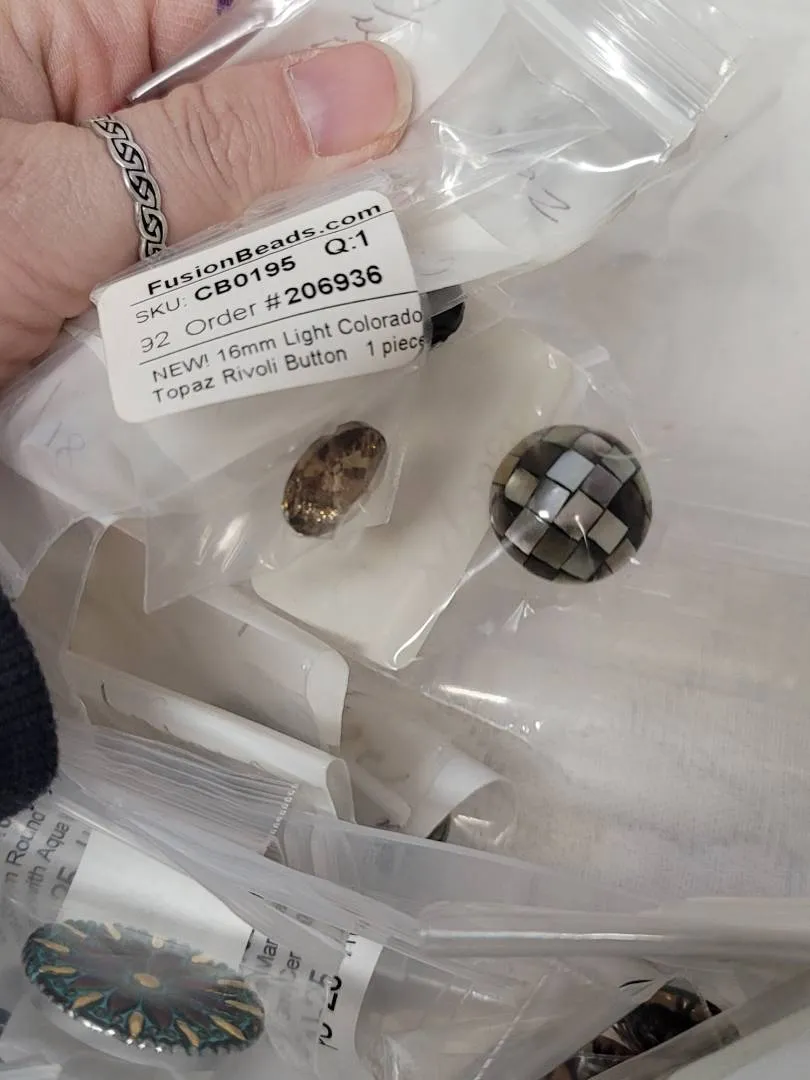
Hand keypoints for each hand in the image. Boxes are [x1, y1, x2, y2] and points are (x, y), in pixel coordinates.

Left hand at [0, 0, 411, 388]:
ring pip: (229, 191)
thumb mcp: (76, 195)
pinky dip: (248, 287)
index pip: (220, 8)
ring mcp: (105, 192)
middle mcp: (87, 100)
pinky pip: (203, 260)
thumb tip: (370, 90)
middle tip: (412, 195)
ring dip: (290, 233)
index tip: (404, 94)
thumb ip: (220, 144)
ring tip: (376, 261)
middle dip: (317, 152)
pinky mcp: (113, 269)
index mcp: (56, 28)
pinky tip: (304, 304)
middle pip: (237, 102)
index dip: (316, 44)